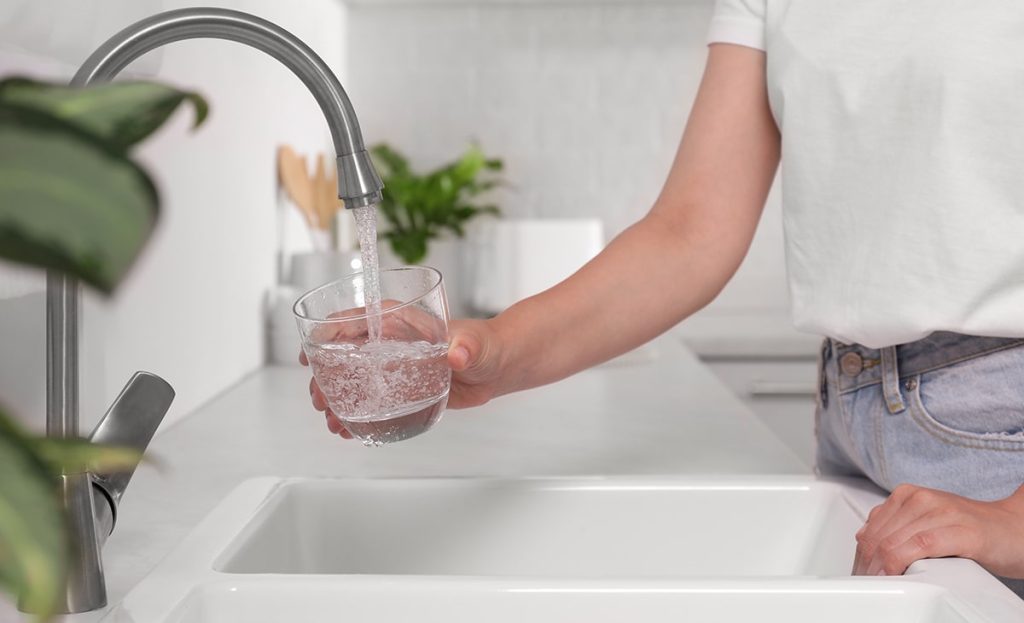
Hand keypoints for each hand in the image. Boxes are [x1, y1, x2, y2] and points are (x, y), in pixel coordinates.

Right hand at [300, 310, 508, 438]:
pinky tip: (346, 431)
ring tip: (331, 421)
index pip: (352, 321)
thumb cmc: (483, 345)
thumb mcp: (474, 344)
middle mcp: (388, 341)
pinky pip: (369, 401)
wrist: (494, 368)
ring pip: (351, 380)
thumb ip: (465, 348)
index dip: (325, 336)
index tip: (310, 355)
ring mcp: (390, 366)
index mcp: (398, 320)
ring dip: (336, 400)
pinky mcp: (398, 389)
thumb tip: (456, 355)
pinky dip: (355, 415)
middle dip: (325, 377)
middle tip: (320, 399)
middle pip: (343, 354)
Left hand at [853, 483, 1023, 578]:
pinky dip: (902, 564)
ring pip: (892, 542)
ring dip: (881, 569)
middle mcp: (920, 499)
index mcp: (907, 494)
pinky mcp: (960, 530)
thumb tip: (863, 538)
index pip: (869, 529)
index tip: (861, 575)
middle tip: (869, 584)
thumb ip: (897, 524)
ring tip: (882, 584)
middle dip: (868, 566)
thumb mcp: (926, 520)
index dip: (860, 557)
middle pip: (877, 538)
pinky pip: (919, 546)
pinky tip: (898, 575)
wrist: (1015, 529)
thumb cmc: (971, 528)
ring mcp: (940, 512)